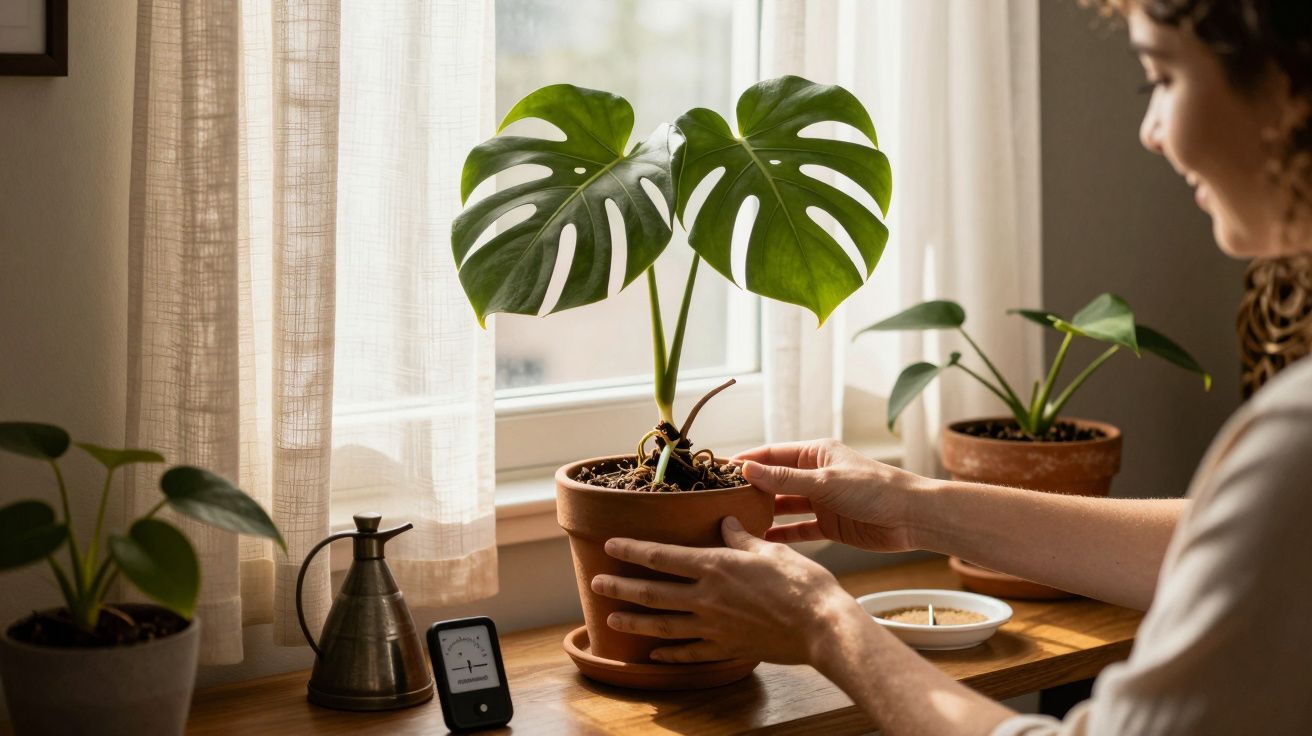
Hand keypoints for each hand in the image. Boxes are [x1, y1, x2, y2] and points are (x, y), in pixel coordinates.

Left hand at [590, 517, 861, 664]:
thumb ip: (741, 538)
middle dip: (620, 587)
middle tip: (595, 584)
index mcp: (715, 566)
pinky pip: (690, 653)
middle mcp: (706, 598)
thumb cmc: (801, 583)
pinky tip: (655, 654)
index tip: (609, 546)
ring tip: (612, 620)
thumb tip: (725, 522)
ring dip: (634, 622)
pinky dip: (670, 654)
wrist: (821, 625)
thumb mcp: (769, 550)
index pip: (662, 556)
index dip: (632, 550)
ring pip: (663, 626)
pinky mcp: (727, 648)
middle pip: (653, 593)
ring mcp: (714, 627)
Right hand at [735, 438, 935, 552]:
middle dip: (751, 489)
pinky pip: (799, 530)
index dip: (747, 461)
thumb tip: (747, 470)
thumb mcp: (825, 482)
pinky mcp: (830, 525)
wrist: (912, 517)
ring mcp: (823, 501)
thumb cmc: (875, 489)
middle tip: (720, 500)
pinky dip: (782, 535)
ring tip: (735, 522)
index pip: (773, 454)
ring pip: (785, 506)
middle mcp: (817, 475)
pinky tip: (761, 542)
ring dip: (764, 513)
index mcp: (817, 453)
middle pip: (776, 481)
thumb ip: (785, 479)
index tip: (719, 470)